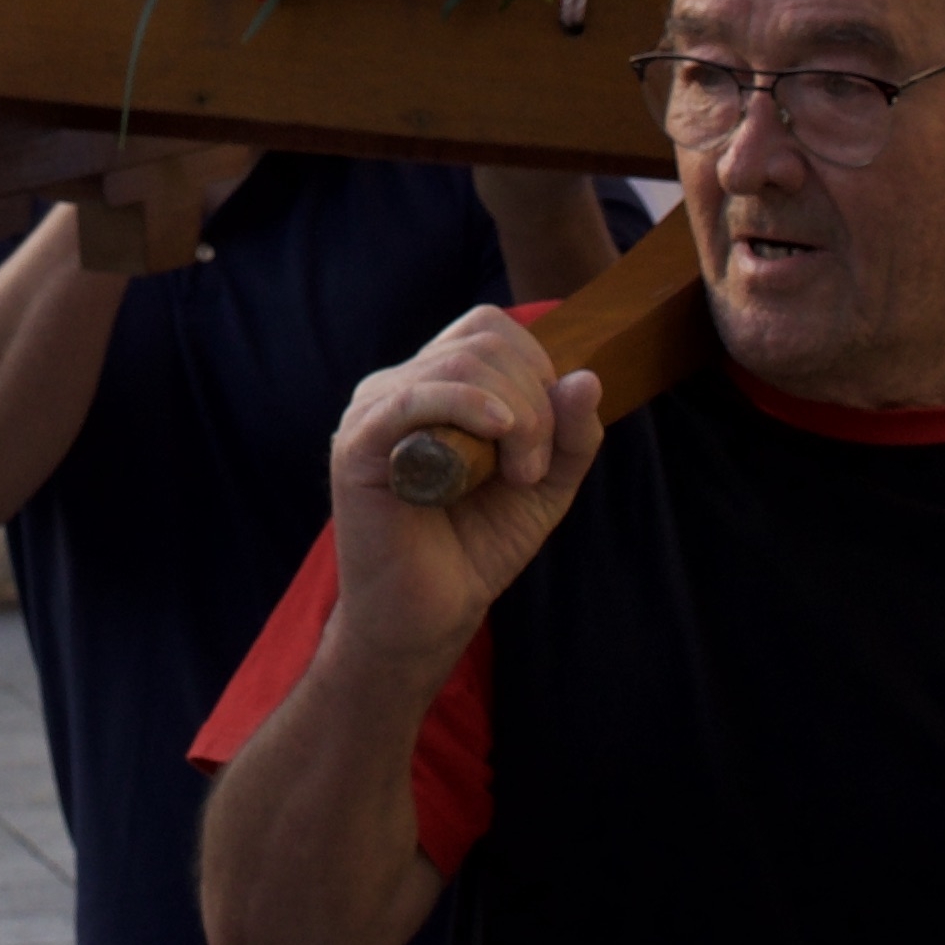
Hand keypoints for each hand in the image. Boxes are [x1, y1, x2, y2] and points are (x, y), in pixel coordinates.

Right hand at [327, 308, 603, 669]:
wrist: (429, 615)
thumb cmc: (477, 547)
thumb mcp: (546, 483)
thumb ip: (572, 433)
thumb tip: (587, 377)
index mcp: (436, 384)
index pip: (490, 329)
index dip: (536, 368)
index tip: (547, 440)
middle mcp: (399, 385)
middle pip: (484, 342)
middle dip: (534, 402)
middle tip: (532, 472)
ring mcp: (373, 411)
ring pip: (460, 364)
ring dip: (514, 417)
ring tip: (517, 477)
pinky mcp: (356, 445)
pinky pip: (413, 398)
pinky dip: (465, 405)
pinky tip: (498, 435)